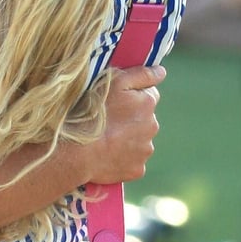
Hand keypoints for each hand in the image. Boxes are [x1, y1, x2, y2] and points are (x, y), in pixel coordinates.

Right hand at [85, 65, 165, 184]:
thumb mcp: (115, 81)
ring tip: (104, 137)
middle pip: (144, 118)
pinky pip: (132, 160)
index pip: (149, 94)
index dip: (132, 95)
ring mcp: (145, 150)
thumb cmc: (94, 112)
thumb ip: (142, 74)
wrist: (79, 151)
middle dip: (130, 118)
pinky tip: (107, 153)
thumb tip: (162, 72)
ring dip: (127, 138)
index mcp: (148, 103)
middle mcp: (152, 127)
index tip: (116, 100)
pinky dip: (123, 157)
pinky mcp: (137, 169)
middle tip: (107, 119)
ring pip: (139, 140)